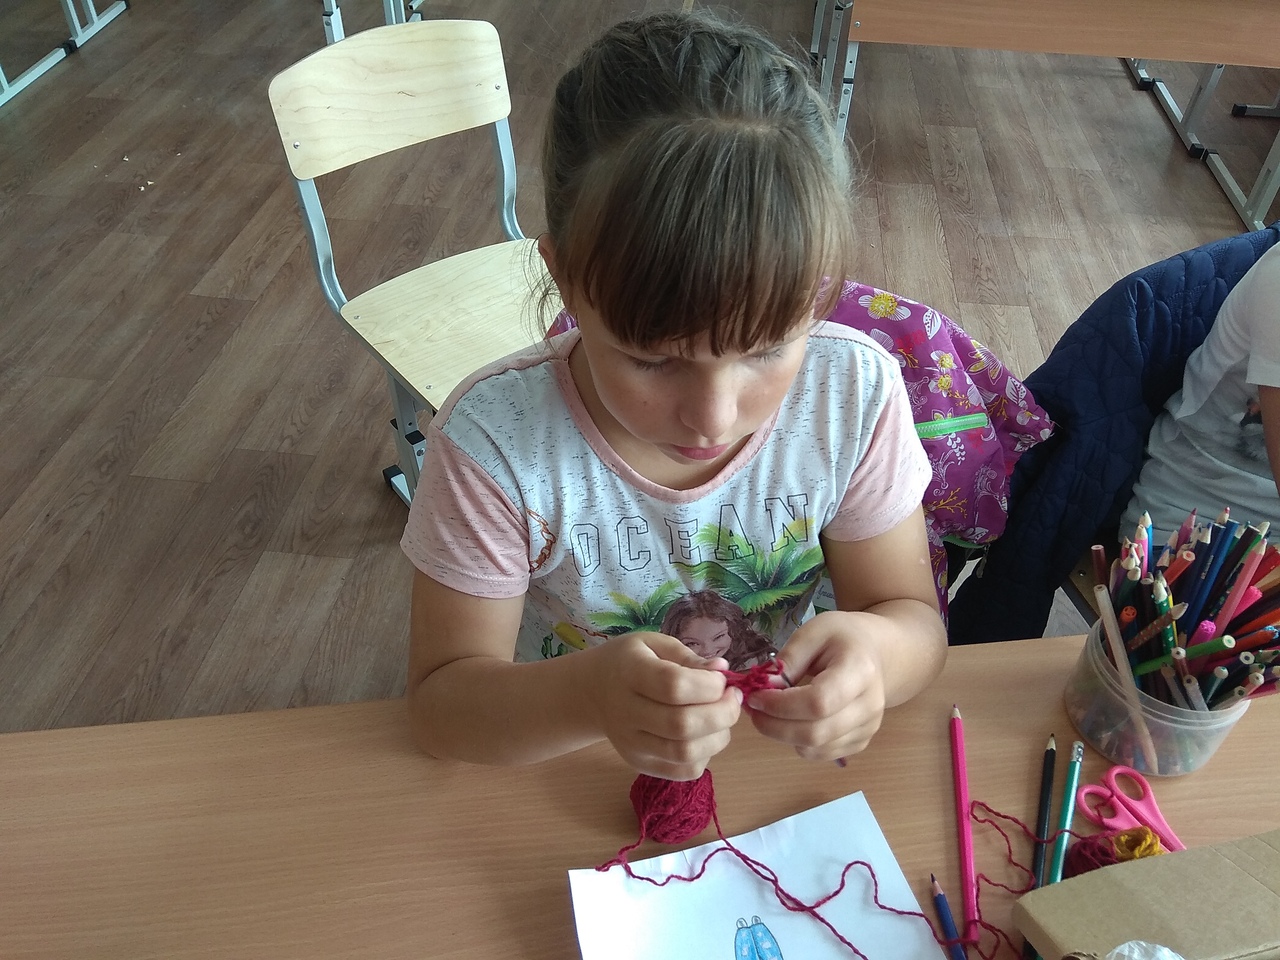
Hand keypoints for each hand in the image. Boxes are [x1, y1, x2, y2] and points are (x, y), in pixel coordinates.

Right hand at [584, 632, 741, 779]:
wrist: (594, 692)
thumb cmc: (629, 662)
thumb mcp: (654, 644)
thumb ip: (689, 658)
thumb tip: (722, 671)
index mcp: (629, 673)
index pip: (673, 686)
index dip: (708, 686)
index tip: (722, 680)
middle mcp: (626, 713)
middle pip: (682, 725)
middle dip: (723, 713)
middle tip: (733, 699)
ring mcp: (631, 744)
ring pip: (685, 753)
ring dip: (719, 737)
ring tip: (722, 718)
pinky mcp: (640, 764)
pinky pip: (683, 771)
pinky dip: (706, 755)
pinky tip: (705, 735)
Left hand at [744, 611, 886, 762]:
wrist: (876, 654)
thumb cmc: (842, 638)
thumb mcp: (813, 633)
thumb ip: (789, 660)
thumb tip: (766, 690)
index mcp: (860, 671)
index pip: (818, 702)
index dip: (781, 706)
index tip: (755, 696)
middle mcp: (869, 706)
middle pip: (816, 733)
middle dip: (774, 726)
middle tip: (753, 710)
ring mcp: (868, 728)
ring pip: (816, 749)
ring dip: (782, 736)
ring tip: (769, 713)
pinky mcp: (860, 742)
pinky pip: (821, 753)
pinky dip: (797, 742)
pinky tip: (790, 721)